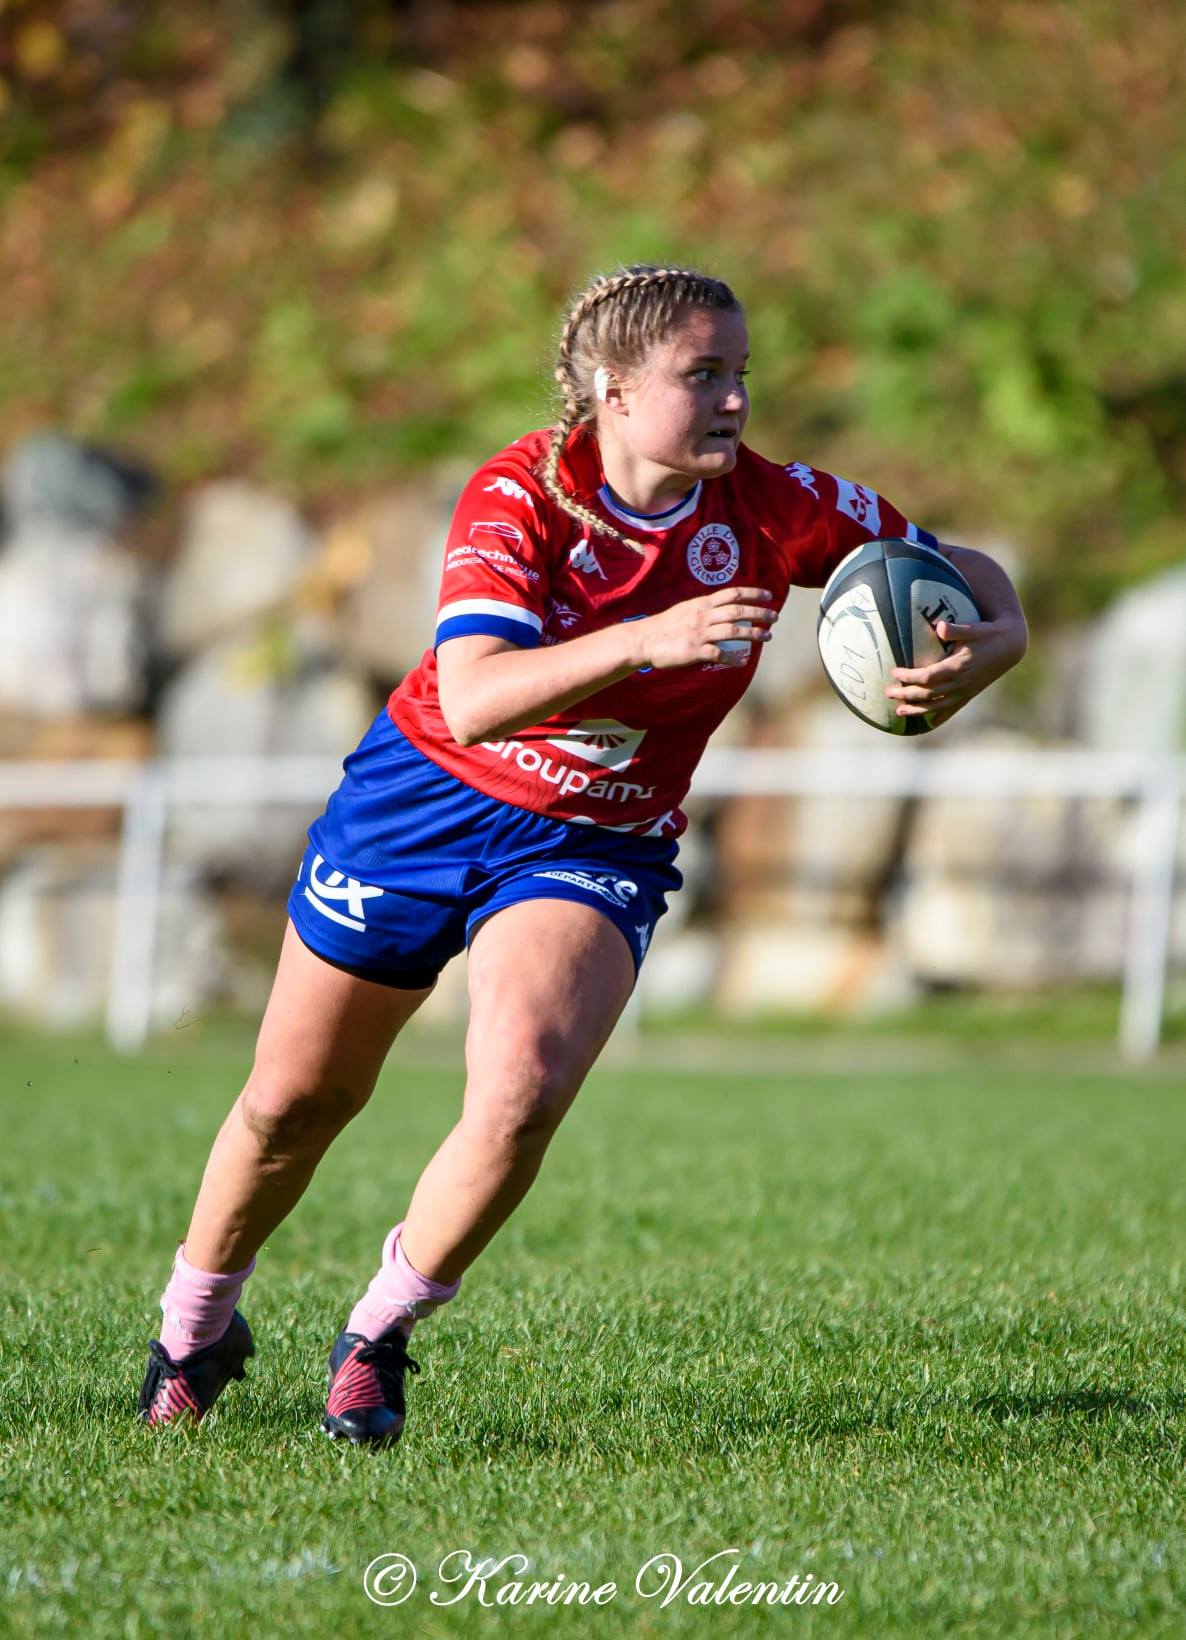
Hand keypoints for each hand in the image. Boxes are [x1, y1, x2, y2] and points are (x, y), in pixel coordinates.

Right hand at [636, 587, 775, 669]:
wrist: (644, 640)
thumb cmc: (664, 626)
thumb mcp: (685, 609)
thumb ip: (704, 609)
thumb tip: (722, 609)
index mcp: (702, 603)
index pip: (732, 593)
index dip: (753, 593)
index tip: (768, 595)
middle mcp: (703, 615)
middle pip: (738, 611)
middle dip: (759, 613)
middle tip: (774, 617)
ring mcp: (699, 633)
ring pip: (733, 631)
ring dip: (753, 634)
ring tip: (767, 636)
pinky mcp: (694, 651)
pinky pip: (719, 654)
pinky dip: (733, 658)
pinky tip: (742, 662)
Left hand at [885, 615, 1026, 725]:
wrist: (1010, 646)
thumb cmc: (988, 634)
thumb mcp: (973, 628)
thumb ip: (955, 629)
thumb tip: (939, 626)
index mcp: (958, 667)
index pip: (928, 677)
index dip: (910, 676)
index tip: (895, 672)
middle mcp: (960, 683)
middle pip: (928, 694)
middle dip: (906, 694)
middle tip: (888, 692)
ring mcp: (965, 691)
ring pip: (936, 706)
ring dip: (917, 710)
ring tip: (899, 711)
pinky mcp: (969, 694)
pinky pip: (952, 709)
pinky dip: (939, 717)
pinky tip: (928, 724)